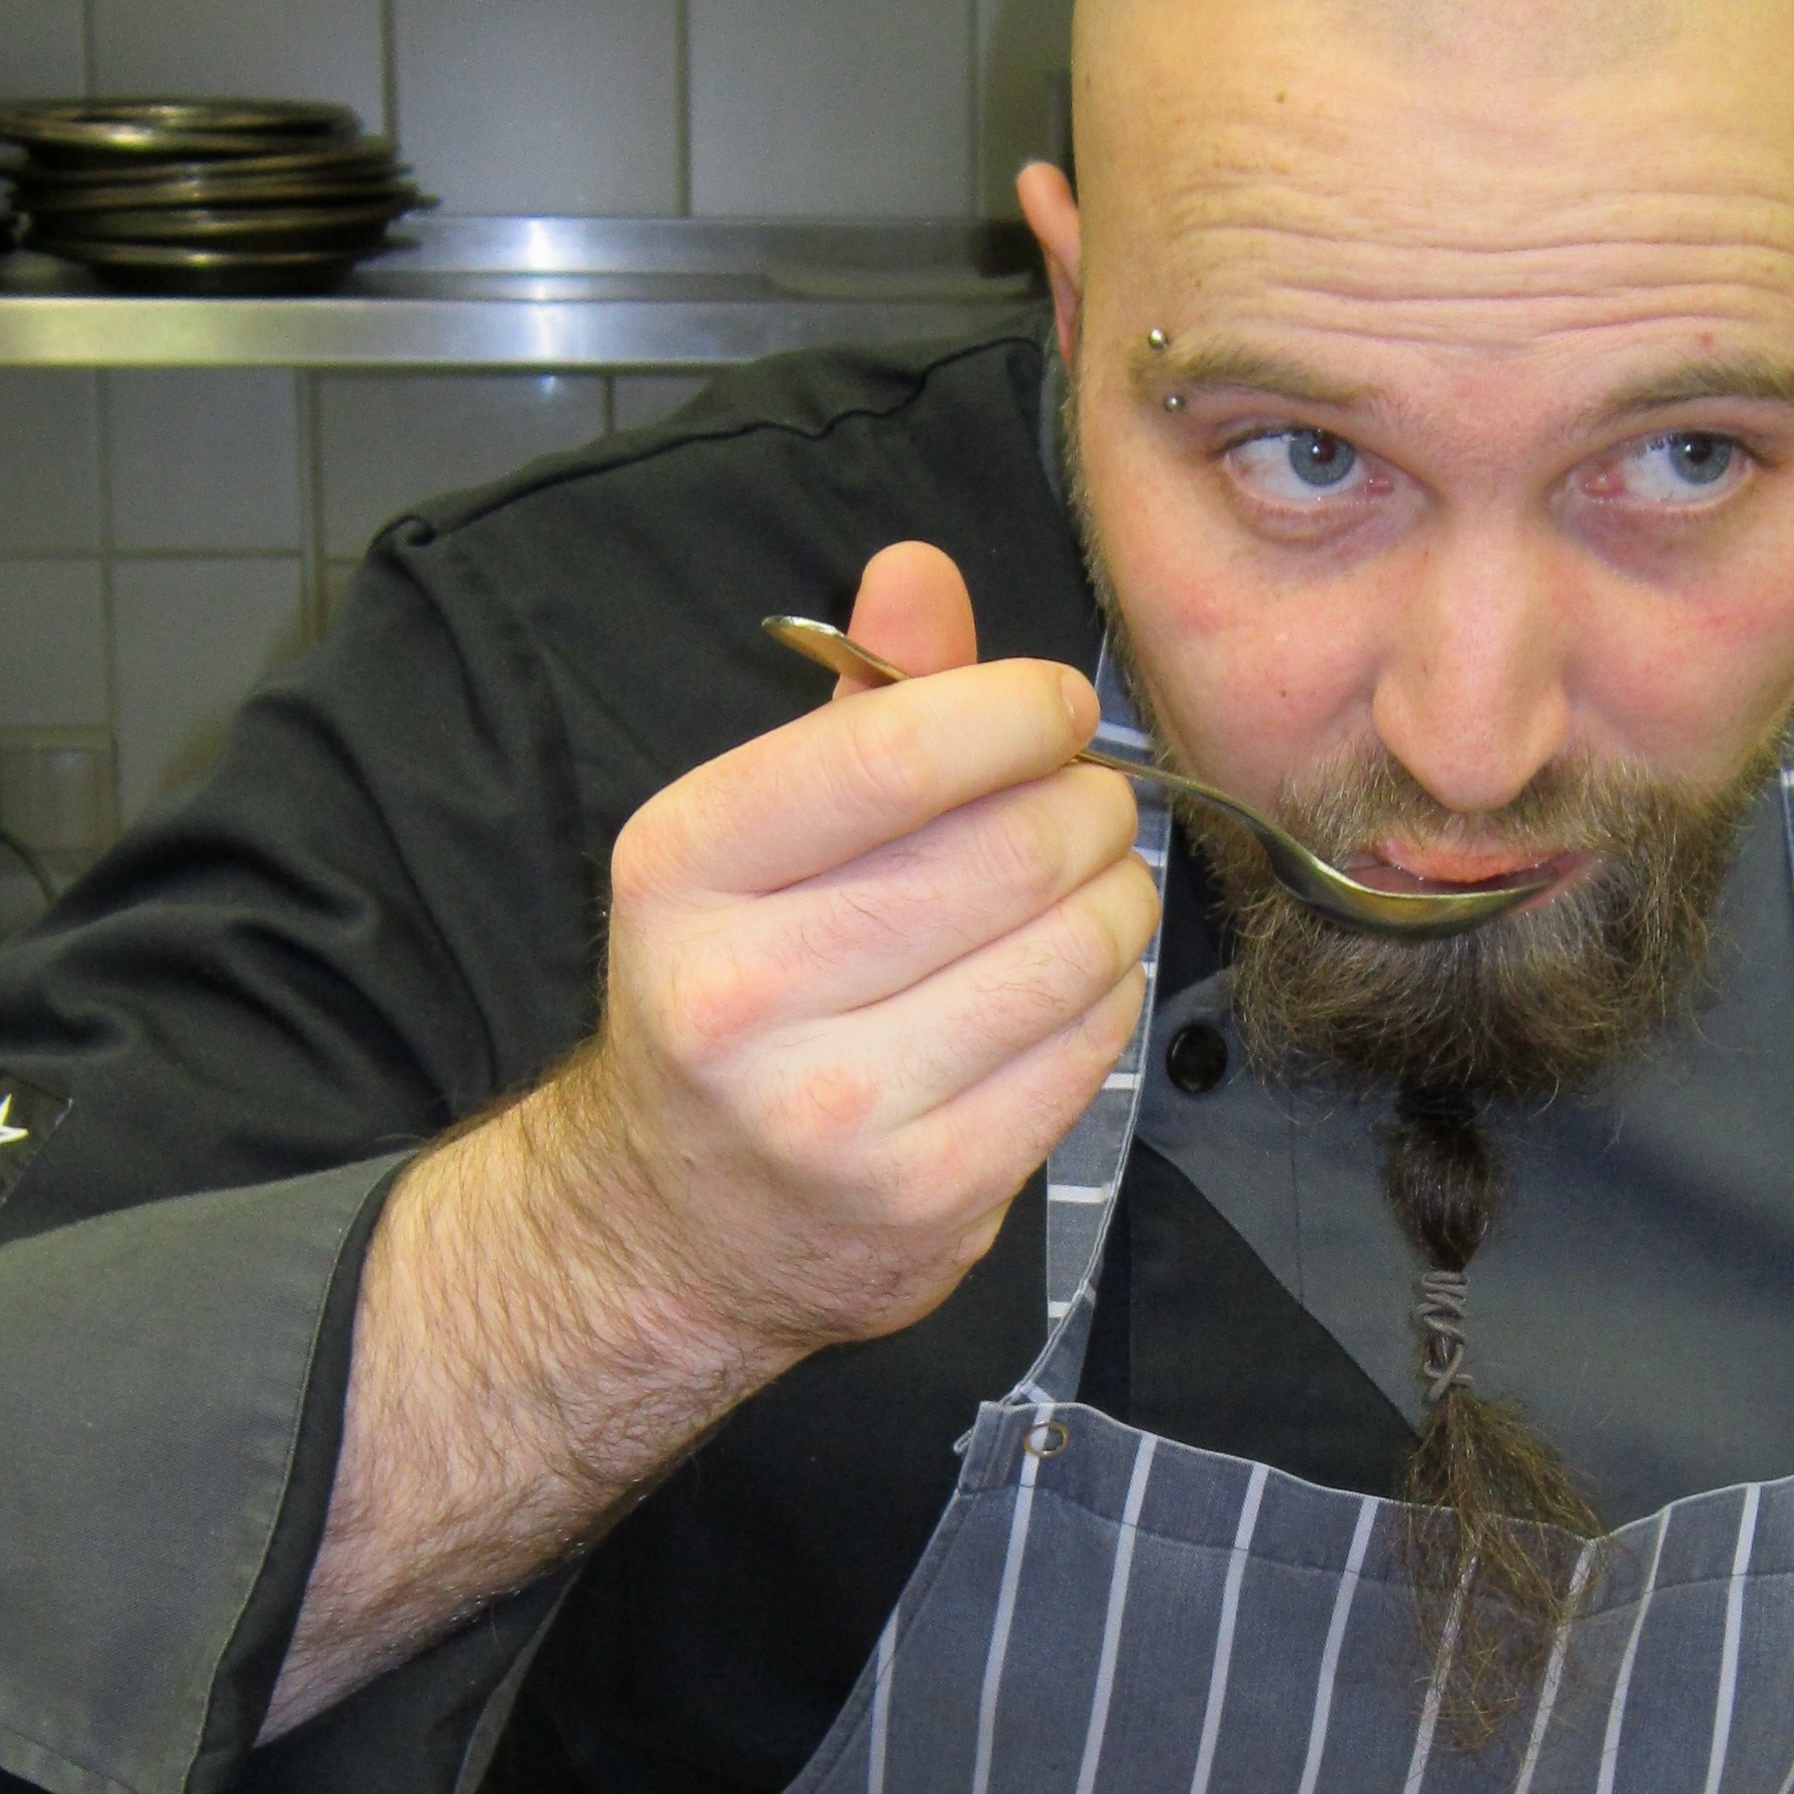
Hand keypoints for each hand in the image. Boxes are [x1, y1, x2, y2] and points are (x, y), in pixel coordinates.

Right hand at [550, 539, 1156, 1438]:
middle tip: (1087, 804)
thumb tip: (919, 570)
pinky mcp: (925, 1196)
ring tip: (1089, 888)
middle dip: (1086, 806)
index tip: (1056, 706)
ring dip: (1117, 899)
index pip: (893, 750)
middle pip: (1010, 850)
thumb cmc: (734, 992)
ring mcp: (836, 1110)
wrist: (677, 1224)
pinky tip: (1068, 983)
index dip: (1013, 709)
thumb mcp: (750, 839)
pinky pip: (1086, 1052)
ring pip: (1068, 950)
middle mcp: (741, 994)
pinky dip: (1107, 997)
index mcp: (681, 869)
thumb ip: (850, 705)